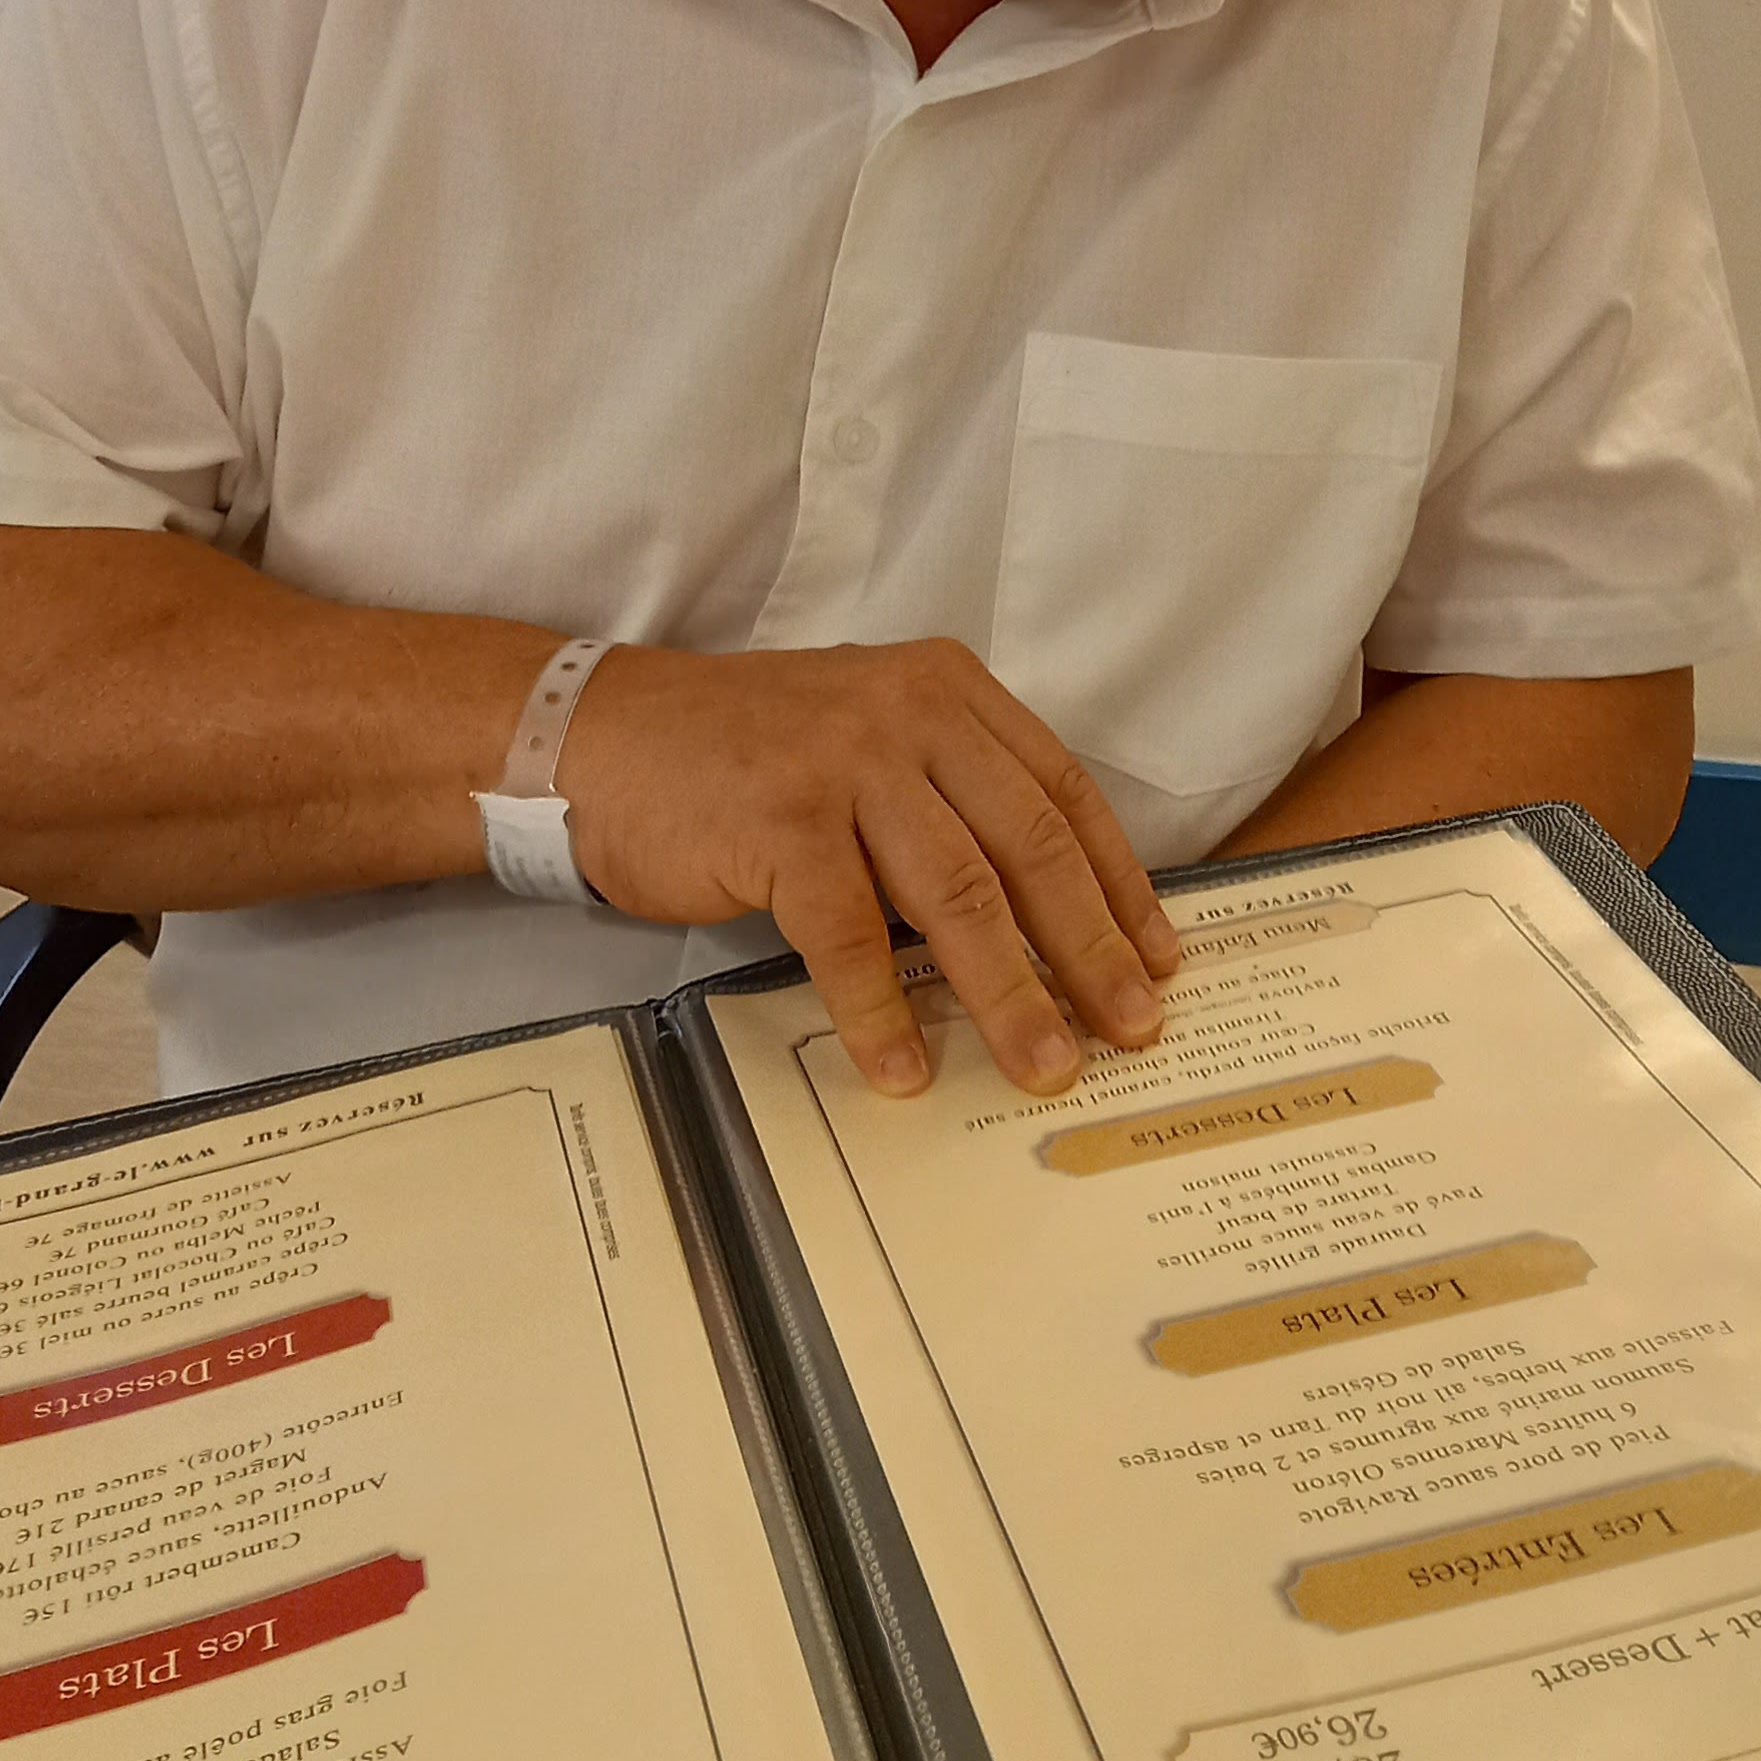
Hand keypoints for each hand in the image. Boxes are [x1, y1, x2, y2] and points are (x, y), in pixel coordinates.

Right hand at [559, 640, 1179, 1099]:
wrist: (600, 737)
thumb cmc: (739, 754)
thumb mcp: (864, 741)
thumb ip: (945, 800)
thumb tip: (1037, 921)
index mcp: (945, 691)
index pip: (1062, 793)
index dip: (1120, 883)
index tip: (1159, 957)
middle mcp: (907, 715)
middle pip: (1030, 848)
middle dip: (1089, 950)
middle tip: (1130, 1028)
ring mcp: (844, 765)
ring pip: (959, 896)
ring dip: (1009, 995)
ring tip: (1043, 1065)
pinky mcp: (782, 822)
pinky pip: (851, 937)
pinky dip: (880, 1013)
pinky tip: (903, 1068)